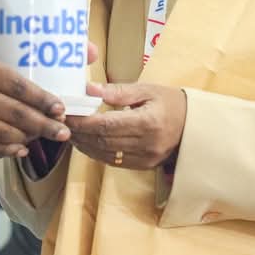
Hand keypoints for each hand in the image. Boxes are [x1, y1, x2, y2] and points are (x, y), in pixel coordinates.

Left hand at [66, 81, 186, 170]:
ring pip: (105, 154)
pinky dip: (96, 152)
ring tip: (69, 131)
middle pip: (103, 141)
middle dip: (79, 132)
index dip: (83, 122)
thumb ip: (117, 91)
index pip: (107, 125)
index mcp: (148, 122)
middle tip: (60, 122)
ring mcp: (146, 158)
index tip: (65, 114)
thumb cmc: (170, 102)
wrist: (195, 125)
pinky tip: (85, 142)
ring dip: (84, 144)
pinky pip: (114, 161)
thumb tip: (89, 89)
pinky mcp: (144, 166)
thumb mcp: (147, 90)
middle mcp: (147, 144)